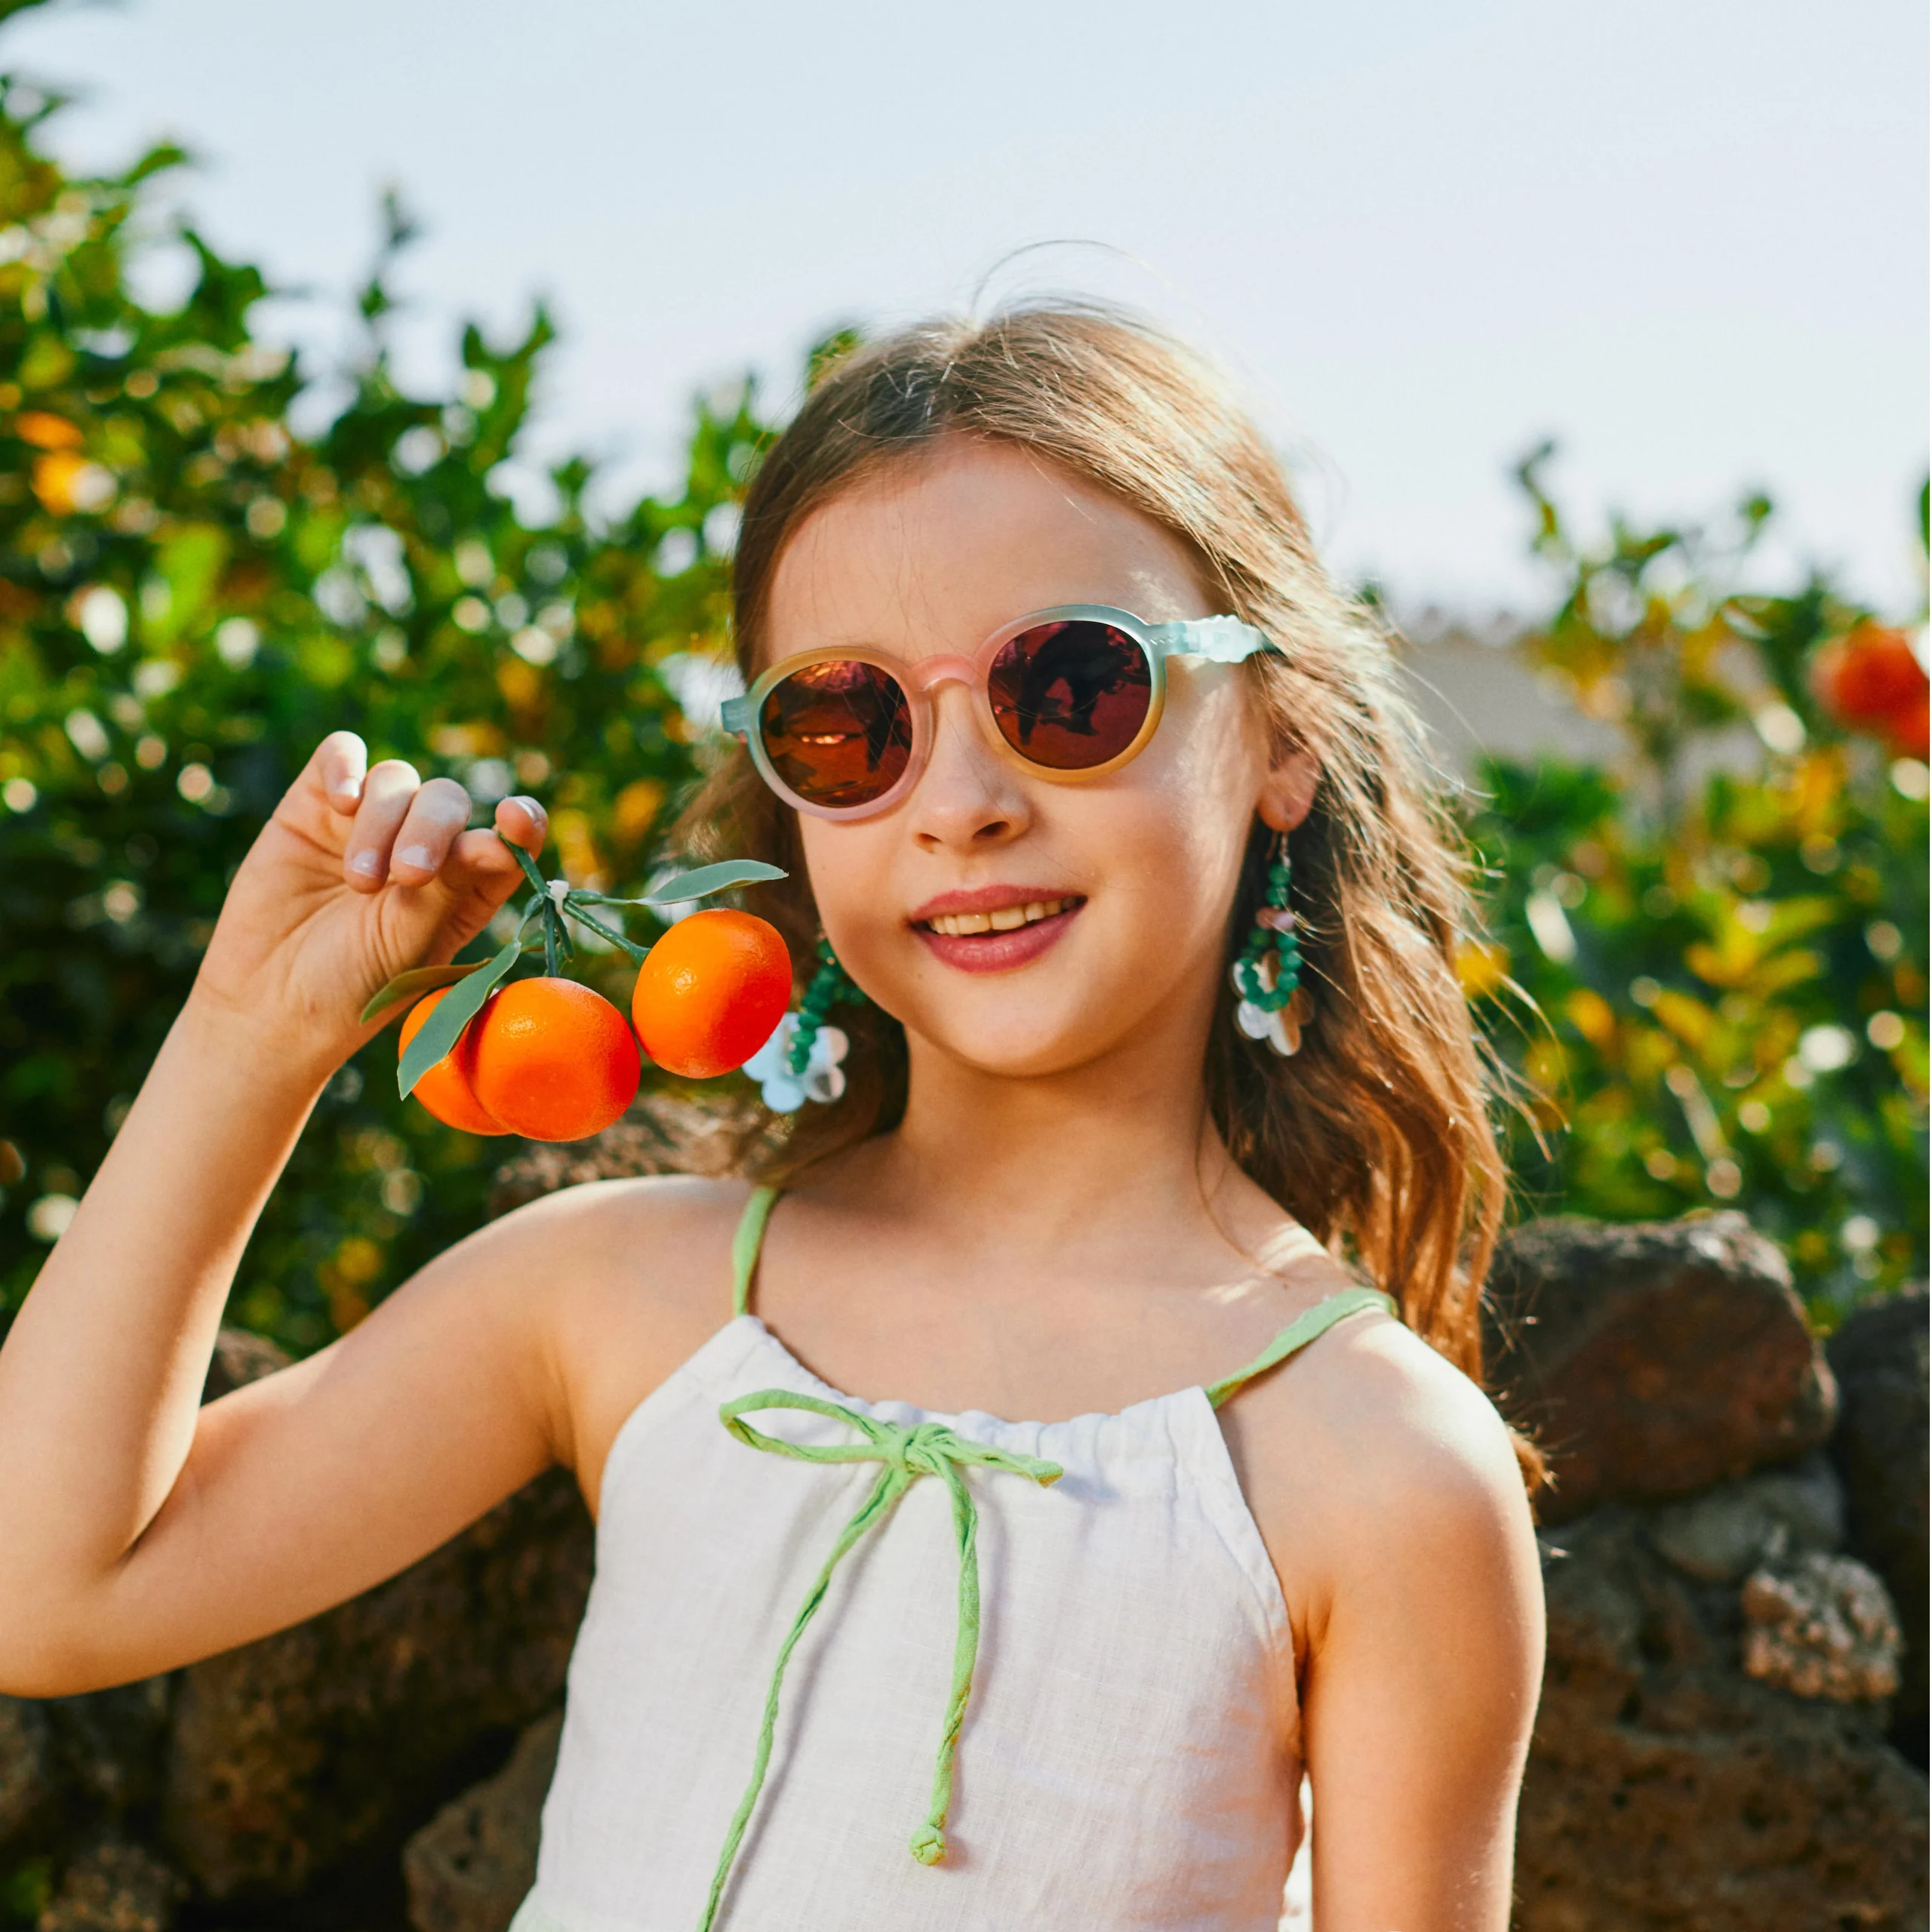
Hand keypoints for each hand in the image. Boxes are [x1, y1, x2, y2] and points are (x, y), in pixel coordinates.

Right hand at [190, 731, 546, 1070]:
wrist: (269, 1002)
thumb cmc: (353, 985)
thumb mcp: (410, 945)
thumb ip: (451, 889)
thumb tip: (503, 842)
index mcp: (465, 886)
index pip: (507, 837)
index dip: (521, 821)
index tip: (515, 819)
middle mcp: (423, 847)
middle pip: (448, 800)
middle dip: (433, 830)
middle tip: (408, 877)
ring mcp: (369, 822)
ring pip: (396, 779)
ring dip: (383, 823)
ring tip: (360, 882)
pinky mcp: (315, 807)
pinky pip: (340, 754)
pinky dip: (345, 766)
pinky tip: (342, 802)